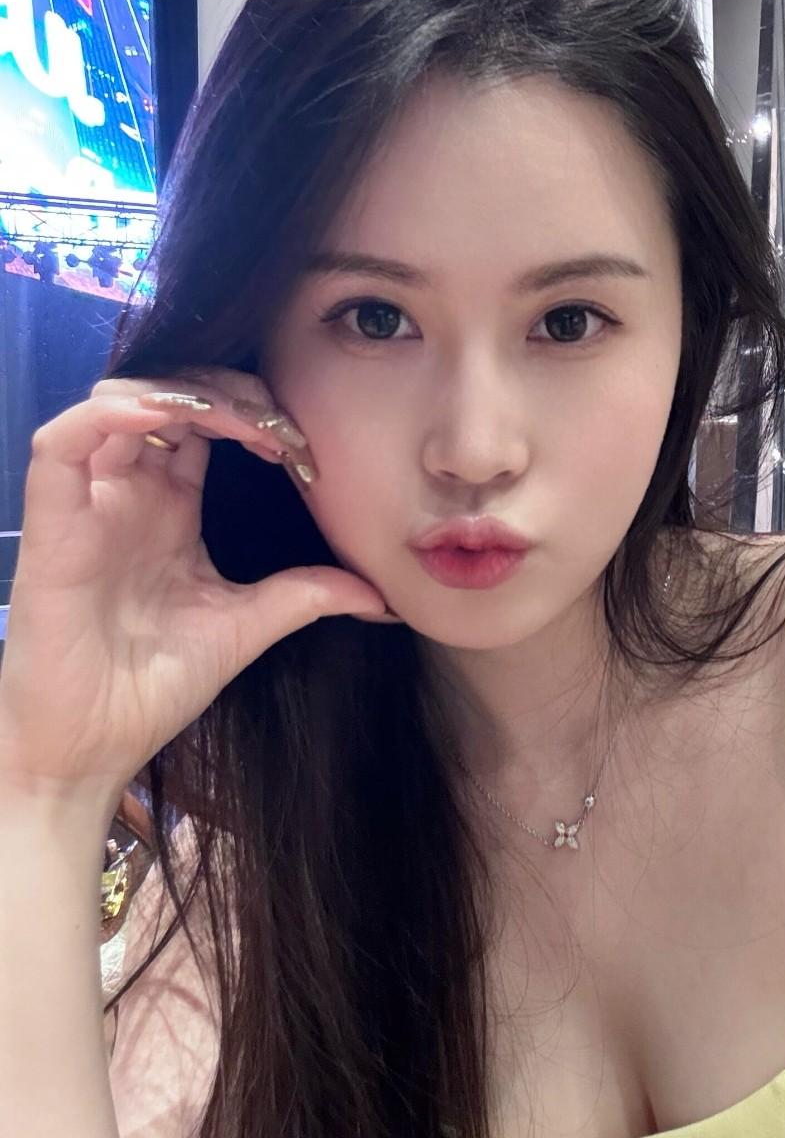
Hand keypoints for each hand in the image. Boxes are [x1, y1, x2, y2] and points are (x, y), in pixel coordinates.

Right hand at [0, 366, 397, 809]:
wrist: (94, 746)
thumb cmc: (152, 687)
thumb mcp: (246, 626)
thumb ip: (304, 595)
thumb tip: (379, 595)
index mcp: (171, 506)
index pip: (207, 422)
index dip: (255, 414)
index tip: (304, 450)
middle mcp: (129, 492)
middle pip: (170, 396)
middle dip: (229, 391)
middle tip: (282, 424)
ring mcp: (89, 501)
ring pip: (119, 400)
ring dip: (183, 392)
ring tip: (240, 420)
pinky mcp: (52, 520)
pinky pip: (65, 439)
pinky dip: (114, 412)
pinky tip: (168, 418)